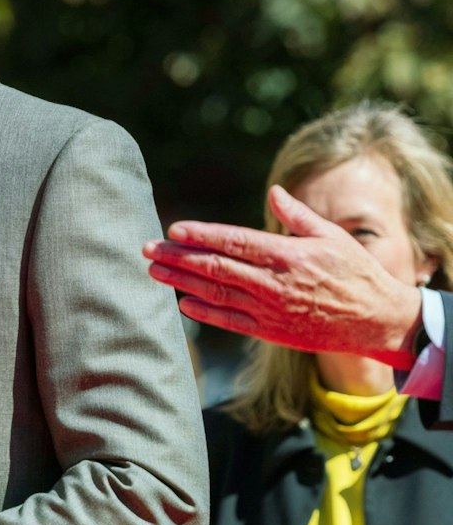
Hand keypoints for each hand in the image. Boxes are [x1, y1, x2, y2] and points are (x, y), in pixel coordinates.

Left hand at [142, 185, 422, 366]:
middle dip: (178, 257)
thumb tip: (274, 192)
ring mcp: (271, 310)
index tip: (174, 229)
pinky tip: (182, 303)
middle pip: (216, 268)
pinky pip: (230, 321)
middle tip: (147, 249)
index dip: (202, 235)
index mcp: (288, 255)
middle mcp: (275, 283)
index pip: (235, 242)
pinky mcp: (271, 331)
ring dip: (181, 282)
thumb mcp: (332, 237)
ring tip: (154, 271)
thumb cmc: (356, 273)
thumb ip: (298, 216)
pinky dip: (204, 313)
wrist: (377, 321)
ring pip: (216, 294)